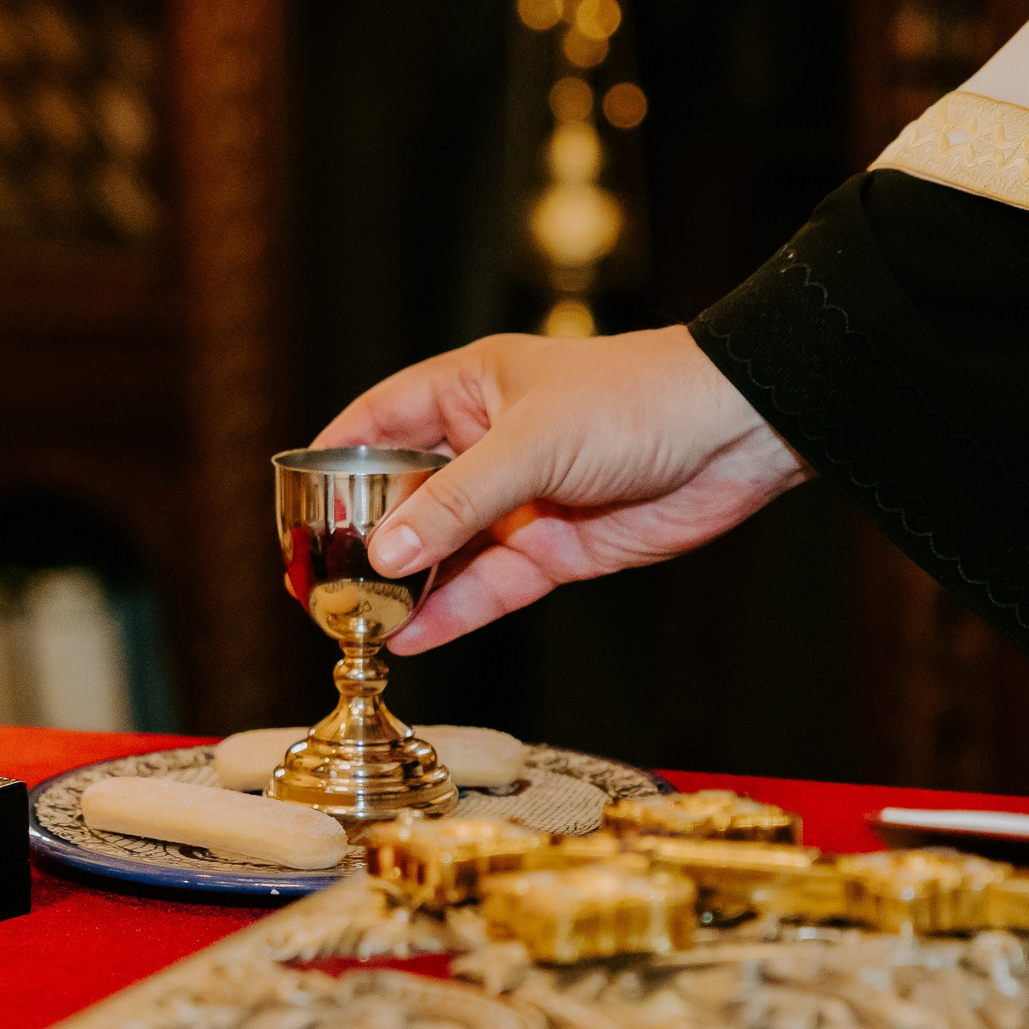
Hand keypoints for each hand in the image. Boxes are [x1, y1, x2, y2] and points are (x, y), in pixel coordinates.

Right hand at [314, 326, 809, 651]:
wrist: (736, 432)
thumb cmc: (638, 398)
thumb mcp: (532, 442)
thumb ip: (456, 500)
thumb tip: (384, 547)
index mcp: (468, 388)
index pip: (376, 423)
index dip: (332, 464)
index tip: (292, 509)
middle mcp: (485, 445)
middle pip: (402, 496)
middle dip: (360, 539)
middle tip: (316, 585)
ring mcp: (518, 502)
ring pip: (442, 550)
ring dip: (402, 586)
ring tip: (354, 624)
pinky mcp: (553, 550)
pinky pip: (487, 587)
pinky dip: (450, 614)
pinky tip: (411, 639)